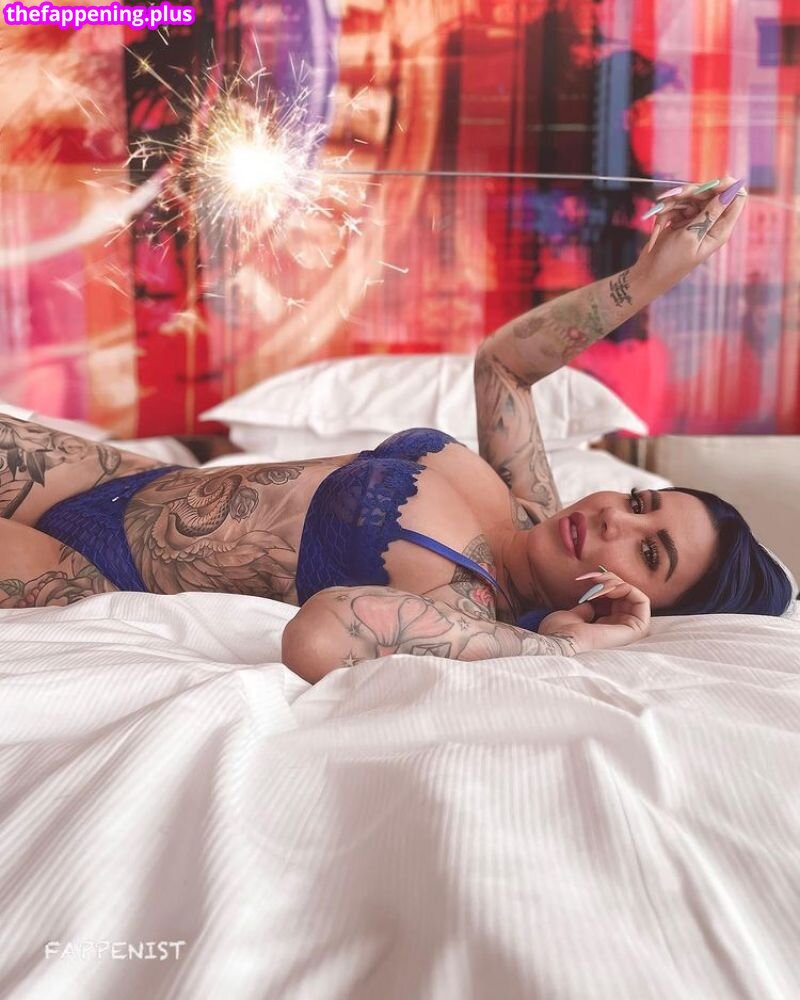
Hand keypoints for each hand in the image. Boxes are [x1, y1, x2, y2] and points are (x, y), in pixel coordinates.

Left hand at [537, 569, 651, 652]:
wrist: (561, 642)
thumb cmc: (560, 633)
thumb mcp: (572, 617)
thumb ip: (586, 611)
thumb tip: (591, 606)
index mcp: (604, 631)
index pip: (613, 601)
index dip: (602, 585)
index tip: (586, 579)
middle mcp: (619, 632)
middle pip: (625, 596)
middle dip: (609, 580)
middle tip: (592, 577)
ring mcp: (630, 631)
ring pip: (633, 595)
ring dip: (614, 582)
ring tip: (597, 583)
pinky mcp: (638, 629)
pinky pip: (642, 600)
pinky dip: (626, 588)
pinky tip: (607, 589)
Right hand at [633, 175, 747, 294]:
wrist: (648, 274)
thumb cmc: (671, 261)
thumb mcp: (691, 236)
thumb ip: (709, 213)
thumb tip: (730, 192)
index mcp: (720, 229)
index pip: (736, 199)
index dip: (725, 187)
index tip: (709, 185)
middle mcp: (711, 223)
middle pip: (710, 193)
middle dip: (691, 192)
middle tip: (674, 195)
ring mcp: (695, 221)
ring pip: (690, 197)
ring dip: (673, 203)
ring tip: (659, 212)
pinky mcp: (681, 221)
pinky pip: (676, 205)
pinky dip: (665, 211)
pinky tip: (658, 224)